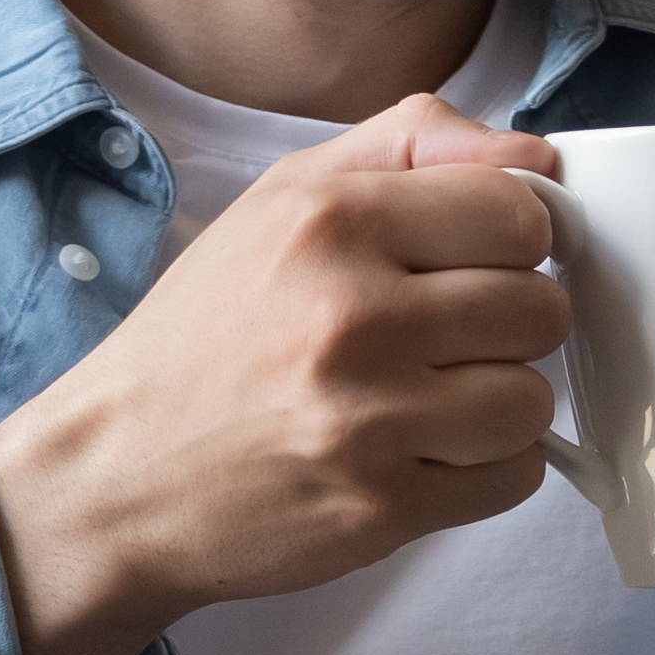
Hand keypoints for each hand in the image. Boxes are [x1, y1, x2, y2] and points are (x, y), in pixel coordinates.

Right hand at [0, 95, 567, 654]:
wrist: (114, 476)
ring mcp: (371, 418)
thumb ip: (411, 148)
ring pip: (535, 399)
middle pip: (540, 308)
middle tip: (441, 339)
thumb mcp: (281, 201)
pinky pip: (515, 476)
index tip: (476, 262)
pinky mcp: (384, 506)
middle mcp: (354, 314)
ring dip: (497, 404)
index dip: (512, 241)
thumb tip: (537, 156)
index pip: (518, 212)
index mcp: (331, 220)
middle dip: (504, 325)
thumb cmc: (205, 338)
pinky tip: (422, 452)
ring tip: (427, 401)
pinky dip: (485, 469)